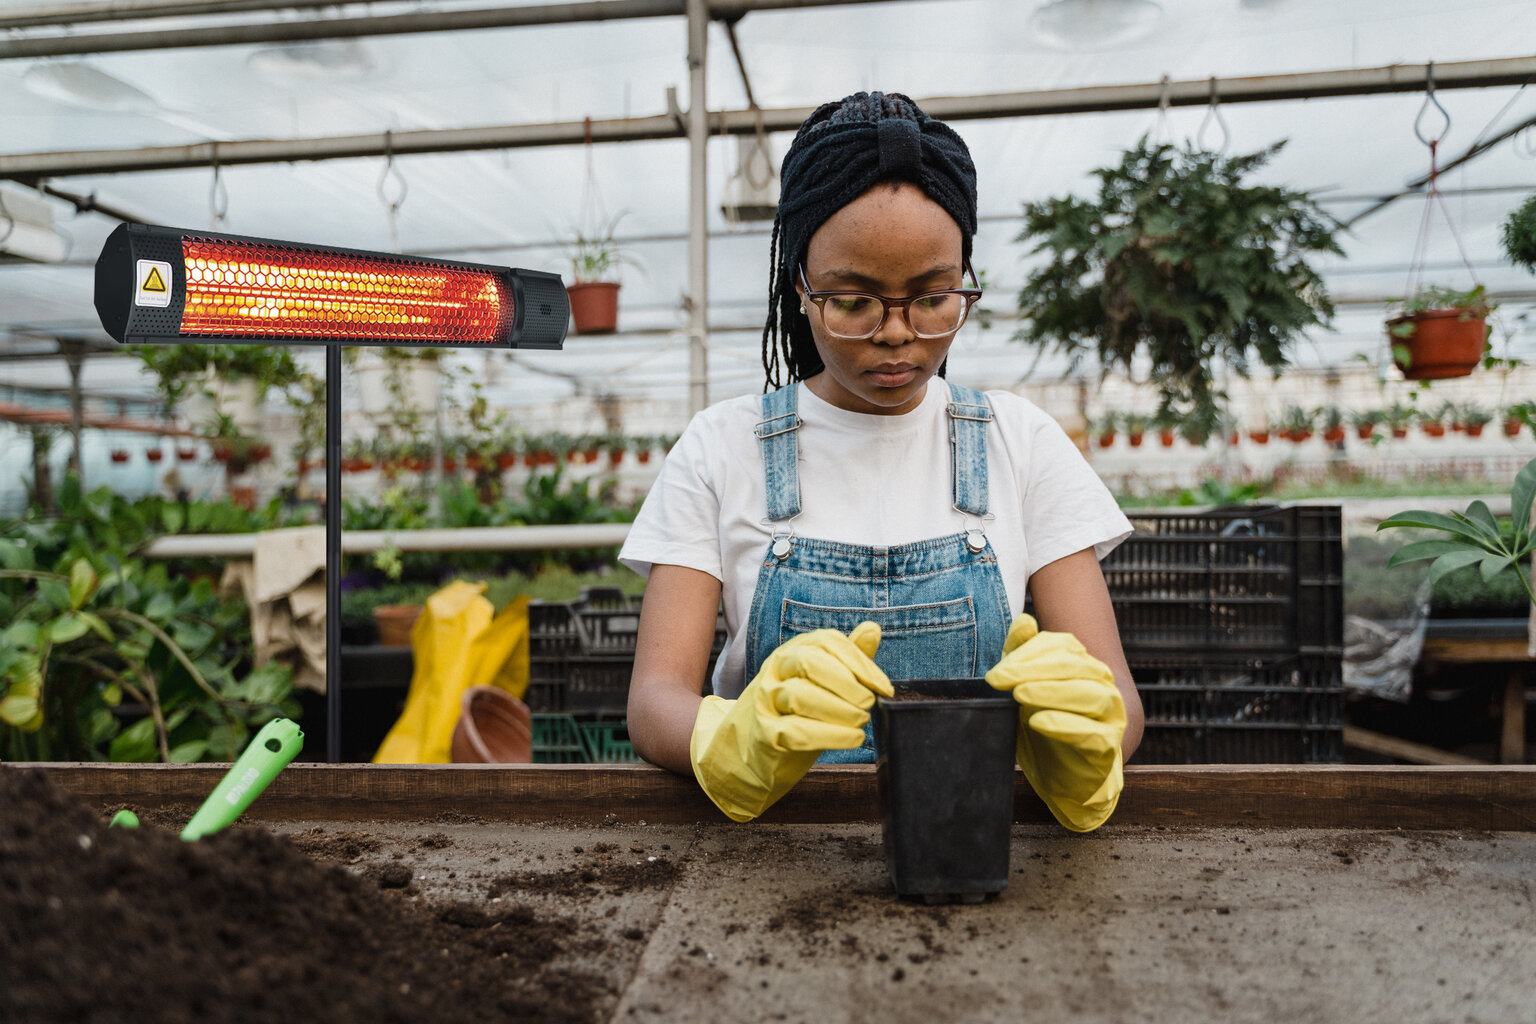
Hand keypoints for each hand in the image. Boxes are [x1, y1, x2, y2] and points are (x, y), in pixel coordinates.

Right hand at [690, 622, 891, 821]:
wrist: (747, 751)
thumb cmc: (793, 713)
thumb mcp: (821, 681)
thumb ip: (847, 657)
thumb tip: (873, 629)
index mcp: (793, 651)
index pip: (828, 642)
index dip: (860, 663)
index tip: (883, 687)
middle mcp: (776, 670)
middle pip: (809, 662)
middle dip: (846, 683)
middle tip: (868, 703)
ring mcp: (766, 701)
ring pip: (800, 695)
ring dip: (839, 710)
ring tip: (860, 722)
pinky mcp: (764, 734)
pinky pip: (795, 731)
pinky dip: (830, 735)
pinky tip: (851, 738)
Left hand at [985, 614, 1124, 831]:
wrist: (1063, 777)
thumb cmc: (1043, 726)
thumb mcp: (1024, 688)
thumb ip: (1022, 655)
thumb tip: (1024, 620)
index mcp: (1083, 664)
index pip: (1061, 646)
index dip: (1028, 653)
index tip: (996, 671)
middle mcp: (1103, 684)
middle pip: (1073, 666)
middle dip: (1033, 669)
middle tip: (999, 679)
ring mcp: (1110, 715)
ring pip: (1091, 695)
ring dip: (1051, 692)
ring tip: (1020, 694)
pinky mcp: (1109, 747)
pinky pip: (1093, 734)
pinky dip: (1066, 726)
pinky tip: (1039, 721)